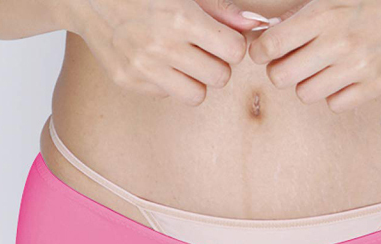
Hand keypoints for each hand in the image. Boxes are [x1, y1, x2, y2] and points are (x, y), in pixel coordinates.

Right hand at [68, 0, 266, 104]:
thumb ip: (219, 9)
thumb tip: (253, 25)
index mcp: (180, 17)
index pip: (235, 52)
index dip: (233, 46)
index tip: (222, 40)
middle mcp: (161, 46)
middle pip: (220, 78)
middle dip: (218, 65)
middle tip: (203, 51)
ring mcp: (142, 68)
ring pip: (197, 96)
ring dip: (197, 81)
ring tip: (184, 61)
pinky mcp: (128, 81)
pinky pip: (167, 95)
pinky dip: (167, 82)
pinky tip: (155, 60)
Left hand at [247, 0, 380, 112]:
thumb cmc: (376, 0)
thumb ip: (300, 13)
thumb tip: (265, 32)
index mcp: (323, 12)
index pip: (269, 47)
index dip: (261, 51)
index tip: (267, 50)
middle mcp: (338, 41)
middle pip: (280, 77)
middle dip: (281, 70)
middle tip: (293, 62)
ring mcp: (357, 66)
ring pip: (304, 94)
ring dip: (308, 83)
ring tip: (323, 68)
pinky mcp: (375, 86)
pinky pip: (334, 105)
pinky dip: (334, 94)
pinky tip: (345, 78)